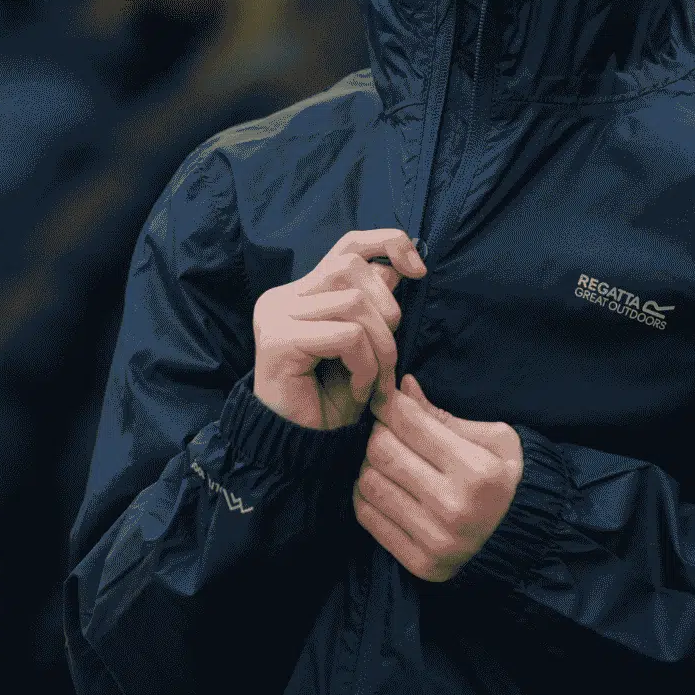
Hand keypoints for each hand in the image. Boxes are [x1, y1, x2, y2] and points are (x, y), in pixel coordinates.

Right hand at [251, 228, 425, 429]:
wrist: (300, 450)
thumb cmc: (332, 403)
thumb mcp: (364, 348)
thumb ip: (374, 307)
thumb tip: (397, 268)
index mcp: (301, 293)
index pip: (348, 246)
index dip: (388, 244)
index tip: (419, 271)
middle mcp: (282, 297)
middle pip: (352, 269)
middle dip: (388, 312)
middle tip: (388, 360)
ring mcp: (275, 315)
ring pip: (354, 303)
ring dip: (381, 347)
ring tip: (376, 381)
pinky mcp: (278, 340)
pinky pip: (347, 336)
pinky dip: (366, 365)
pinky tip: (360, 390)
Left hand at [354, 375, 522, 581]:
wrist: (524, 540)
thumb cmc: (508, 480)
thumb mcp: (493, 440)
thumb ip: (442, 416)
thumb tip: (403, 386)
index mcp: (477, 472)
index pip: (409, 422)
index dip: (389, 403)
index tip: (385, 399)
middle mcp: (453, 508)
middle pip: (382, 451)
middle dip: (379, 431)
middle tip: (388, 429)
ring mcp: (434, 540)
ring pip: (369, 482)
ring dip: (371, 464)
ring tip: (389, 460)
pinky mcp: (419, 563)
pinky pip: (368, 516)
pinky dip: (367, 494)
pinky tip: (386, 486)